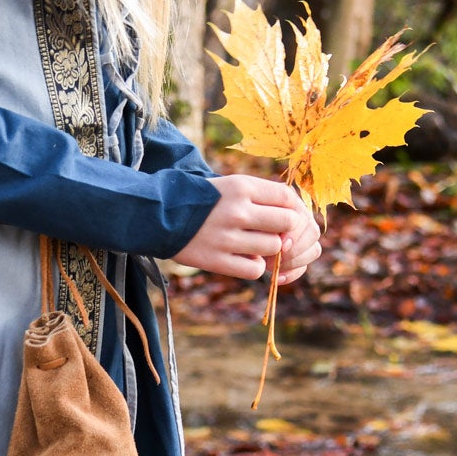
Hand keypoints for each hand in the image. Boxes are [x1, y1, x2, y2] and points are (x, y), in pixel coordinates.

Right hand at [175, 175, 321, 282]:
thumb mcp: (231, 186)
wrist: (158, 215)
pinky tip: (243, 259)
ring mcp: (226, 237)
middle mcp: (237, 210)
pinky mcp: (216, 260)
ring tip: (255, 246)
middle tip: (276, 236)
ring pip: (274, 248)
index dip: (296, 211)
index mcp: (241, 186)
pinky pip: (255, 270)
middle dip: (287, 232)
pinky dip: (255, 267)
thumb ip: (263, 197)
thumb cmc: (203, 200)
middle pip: (287, 224)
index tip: (289, 219)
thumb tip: (298, 215)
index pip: (288, 198)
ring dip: (271, 251)